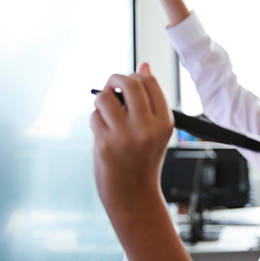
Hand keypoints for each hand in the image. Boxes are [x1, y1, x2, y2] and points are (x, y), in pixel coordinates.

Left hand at [90, 63, 173, 216]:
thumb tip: (144, 64)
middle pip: (129, 83)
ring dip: (102, 101)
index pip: (150, 82)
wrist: (134, 196)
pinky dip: (95, 121)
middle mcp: (148, 127)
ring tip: (106, 115)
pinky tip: (103, 135)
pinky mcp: (105, 144)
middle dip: (115, 79)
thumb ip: (149, 100)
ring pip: (106, 98)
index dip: (135, 76)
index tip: (127, 84)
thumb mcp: (154, 130)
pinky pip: (94, 117)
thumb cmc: (142, 160)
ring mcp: (126, 136)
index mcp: (164, 122)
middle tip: (111, 87)